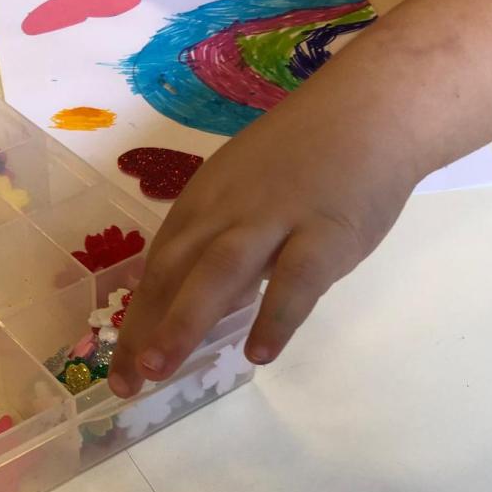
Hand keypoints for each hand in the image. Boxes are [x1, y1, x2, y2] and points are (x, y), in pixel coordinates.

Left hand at [108, 98, 417, 397]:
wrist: (372, 109)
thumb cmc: (306, 158)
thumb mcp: (244, 194)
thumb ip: (220, 249)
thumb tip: (200, 309)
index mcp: (203, 203)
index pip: (159, 269)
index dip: (135, 320)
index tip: (120, 370)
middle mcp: (226, 210)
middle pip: (173, 272)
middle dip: (144, 327)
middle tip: (127, 381)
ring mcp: (275, 218)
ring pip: (218, 271)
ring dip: (184, 319)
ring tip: (161, 368)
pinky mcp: (325, 232)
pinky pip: (296, 279)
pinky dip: (275, 316)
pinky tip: (259, 354)